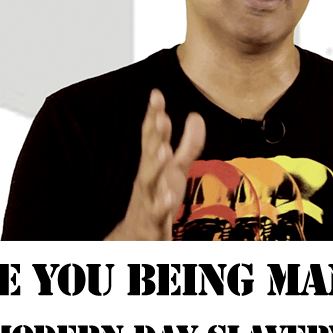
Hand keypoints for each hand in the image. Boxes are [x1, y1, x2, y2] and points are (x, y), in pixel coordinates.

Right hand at [104, 89, 204, 240]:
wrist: (136, 238)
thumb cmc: (156, 201)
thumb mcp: (176, 171)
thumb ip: (188, 145)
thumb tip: (195, 115)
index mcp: (152, 166)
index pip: (152, 138)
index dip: (153, 116)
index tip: (156, 94)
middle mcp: (147, 181)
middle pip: (148, 155)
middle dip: (153, 136)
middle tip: (159, 117)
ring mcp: (147, 202)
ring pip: (148, 183)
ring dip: (155, 166)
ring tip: (163, 151)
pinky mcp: (152, 225)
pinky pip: (156, 215)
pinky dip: (161, 206)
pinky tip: (169, 197)